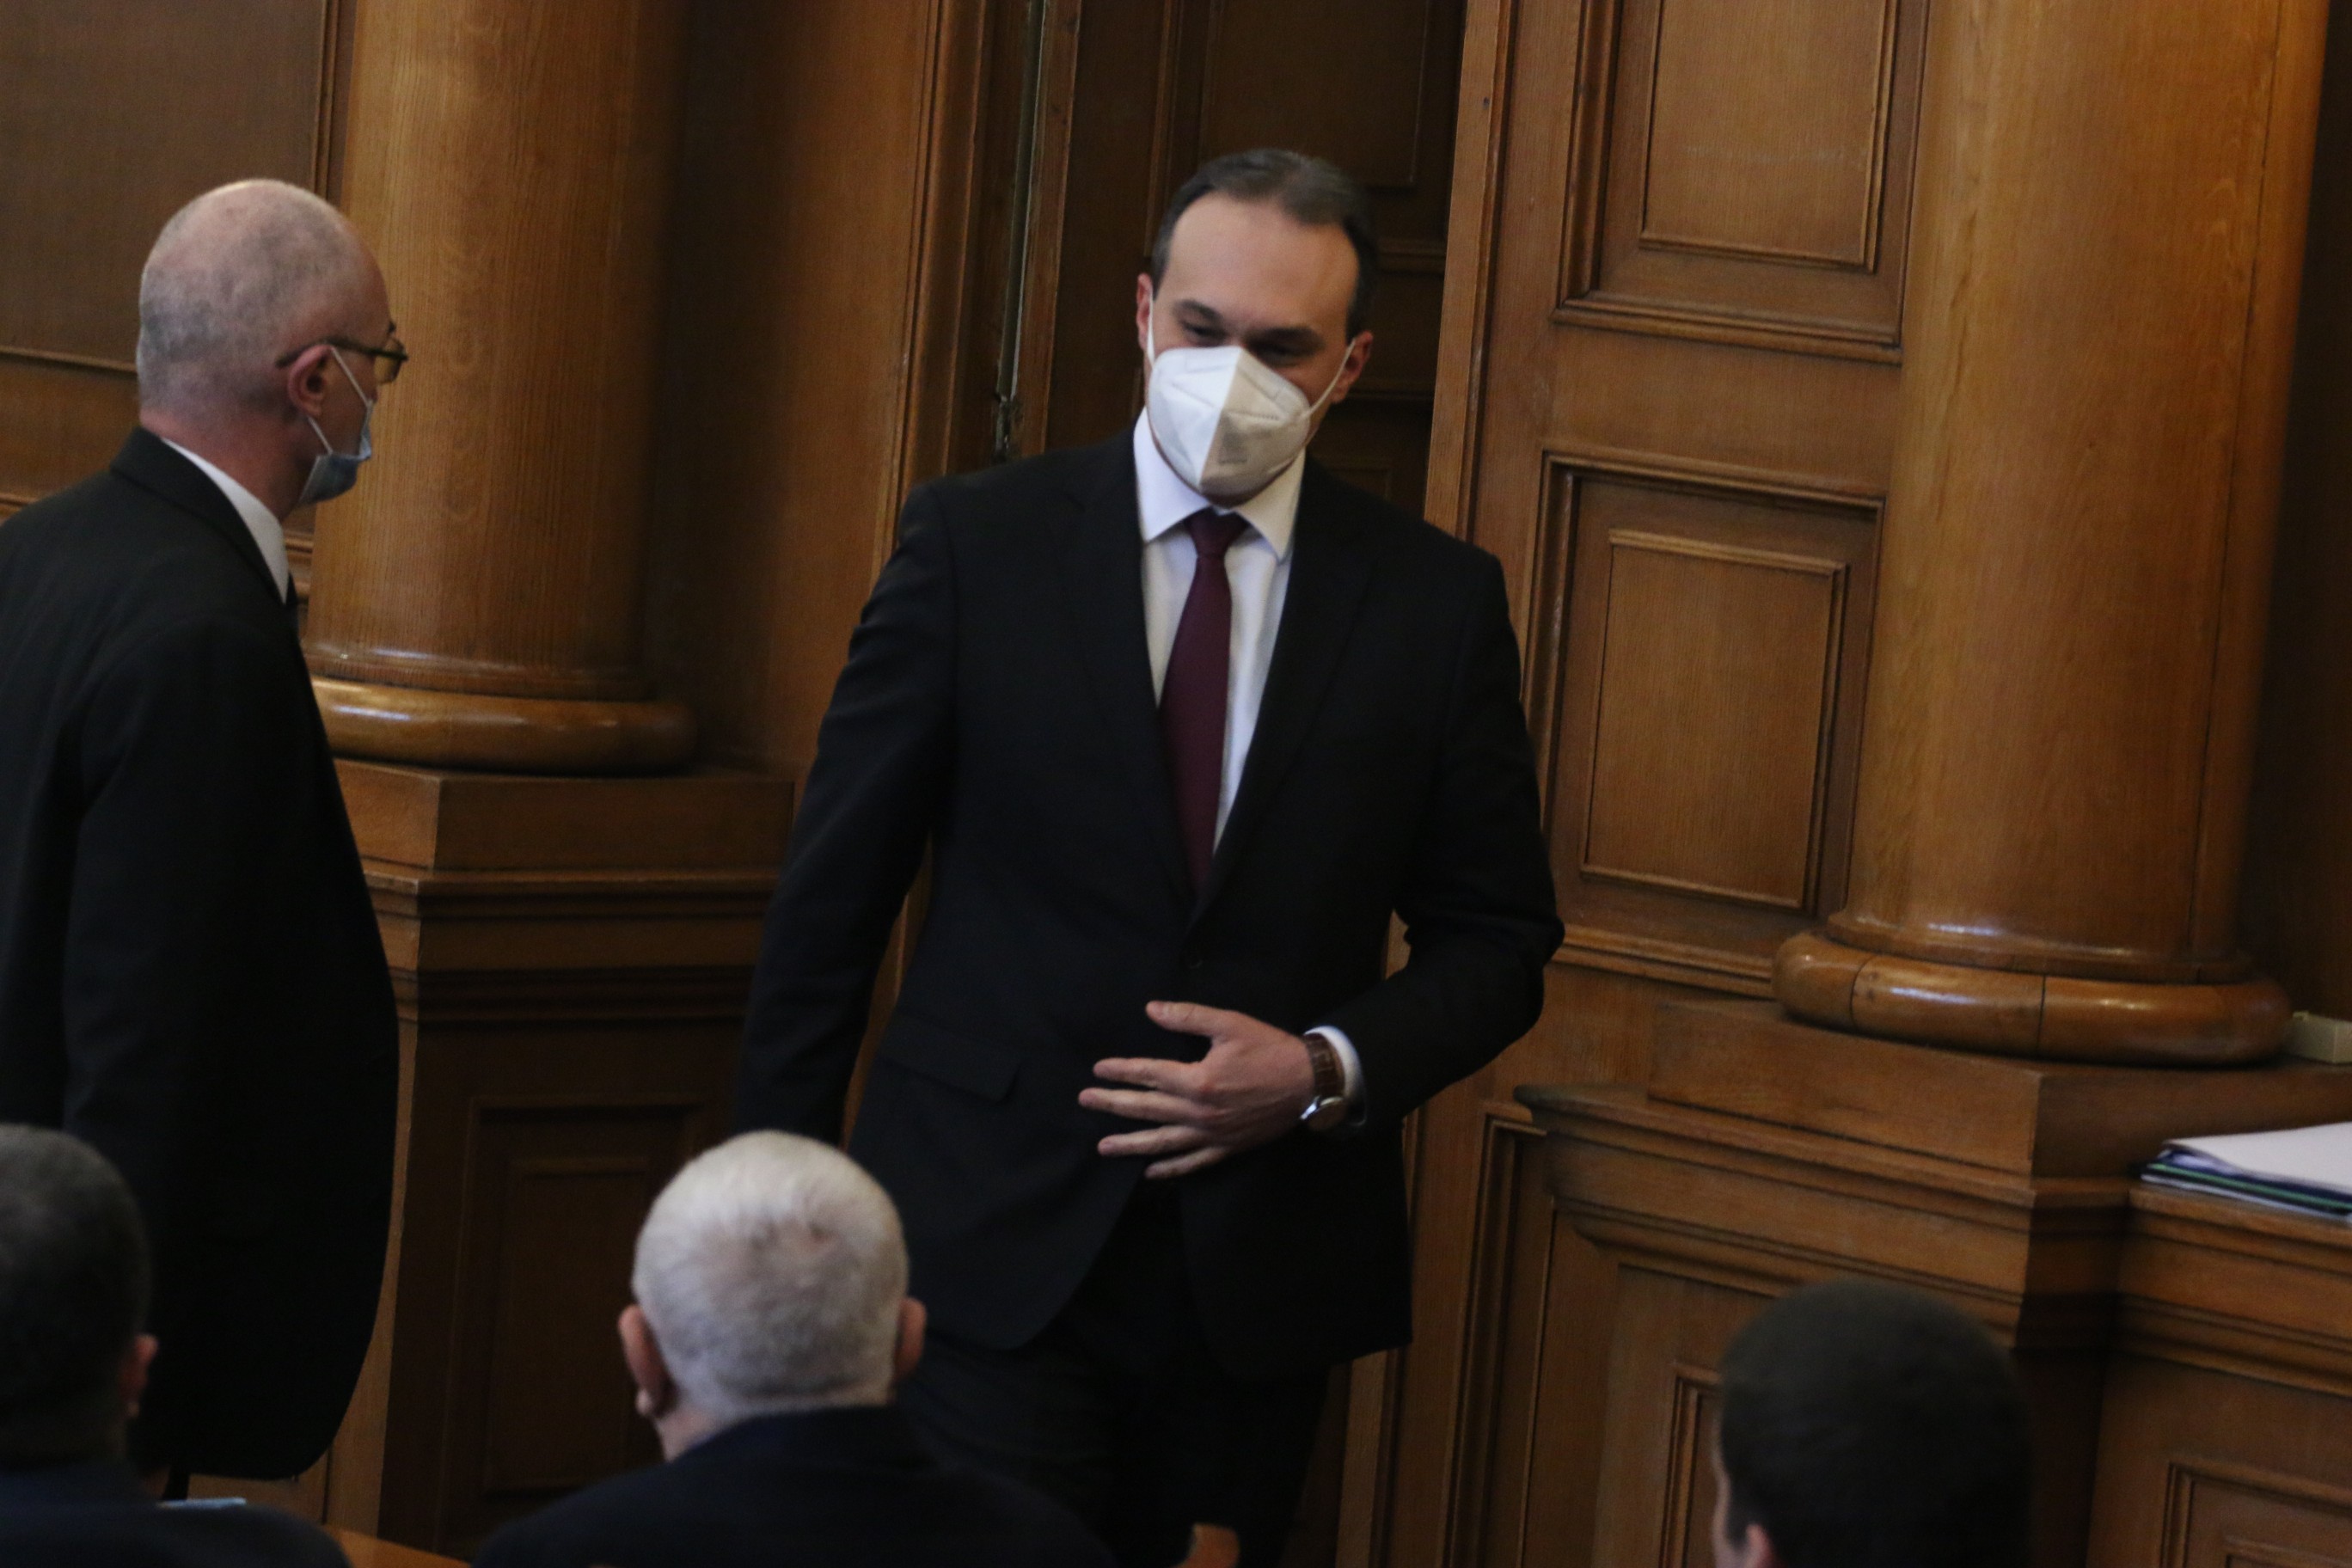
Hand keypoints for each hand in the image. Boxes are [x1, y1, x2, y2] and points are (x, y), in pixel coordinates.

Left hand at [1080, 1001, 1317, 1177]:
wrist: (1309, 1083)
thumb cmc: (1269, 1050)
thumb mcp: (1230, 1024)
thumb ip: (1188, 1017)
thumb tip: (1152, 1009)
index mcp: (1197, 1079)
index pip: (1149, 1074)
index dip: (1121, 1071)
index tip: (1098, 1070)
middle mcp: (1199, 1112)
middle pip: (1146, 1109)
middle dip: (1113, 1105)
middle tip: (1085, 1102)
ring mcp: (1211, 1134)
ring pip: (1162, 1142)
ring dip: (1130, 1144)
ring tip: (1104, 1147)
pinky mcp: (1226, 1148)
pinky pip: (1192, 1163)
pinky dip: (1170, 1169)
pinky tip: (1151, 1172)